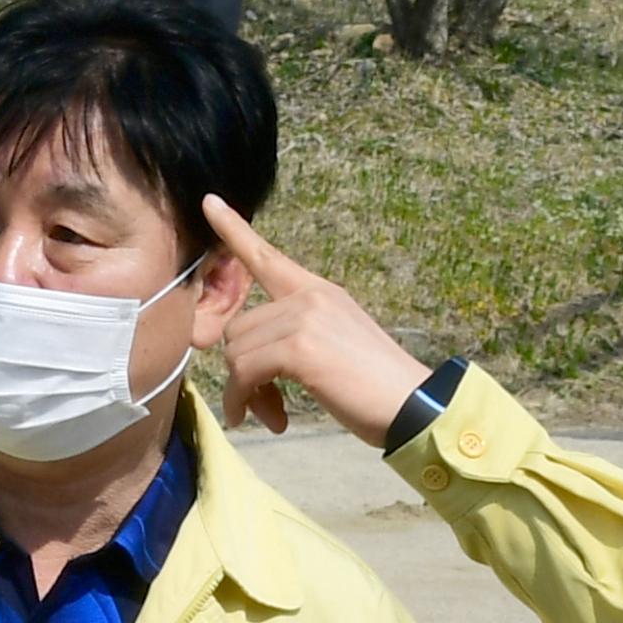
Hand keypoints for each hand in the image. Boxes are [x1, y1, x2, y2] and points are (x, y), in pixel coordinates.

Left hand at [199, 196, 434, 444]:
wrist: (414, 407)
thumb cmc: (376, 389)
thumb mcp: (334, 347)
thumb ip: (296, 337)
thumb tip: (249, 365)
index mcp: (318, 291)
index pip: (267, 256)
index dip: (234, 230)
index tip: (208, 202)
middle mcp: (309, 296)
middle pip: (238, 328)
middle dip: (243, 373)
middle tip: (265, 407)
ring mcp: (304, 318)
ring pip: (236, 352)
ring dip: (245, 392)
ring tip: (272, 415)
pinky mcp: (299, 348)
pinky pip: (245, 372)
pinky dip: (245, 401)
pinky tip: (270, 420)